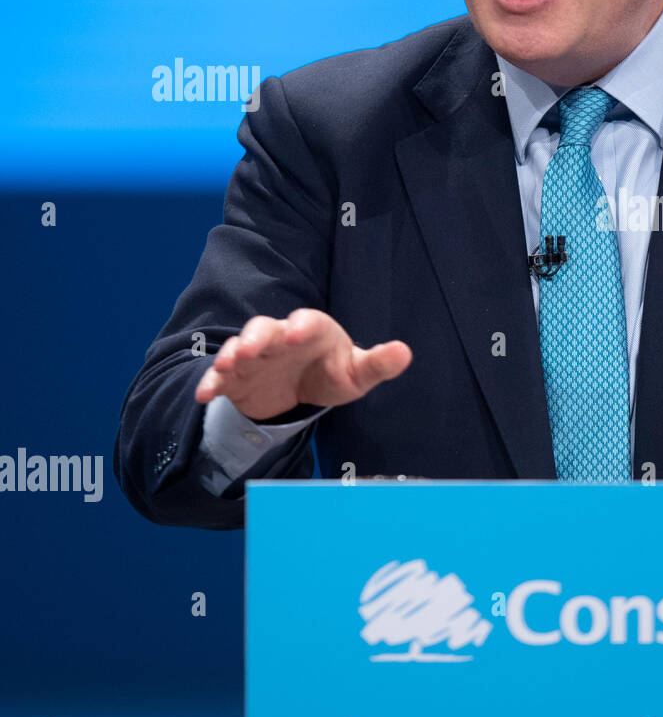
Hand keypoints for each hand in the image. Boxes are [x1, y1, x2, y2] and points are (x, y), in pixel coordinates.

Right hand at [194, 309, 411, 421]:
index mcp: (312, 330)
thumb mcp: (357, 373)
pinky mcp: (236, 378)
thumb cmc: (333, 372)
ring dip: (230, 354)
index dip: (301, 325)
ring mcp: (255, 356)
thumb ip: (378, 364)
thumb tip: (404, 352)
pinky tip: (205, 395)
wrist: (302, 389)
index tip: (297, 332)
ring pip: (238, 347)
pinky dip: (210, 384)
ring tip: (226, 365)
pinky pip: (219, 378)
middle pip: (265, 328)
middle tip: (250, 347)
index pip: (307, 321)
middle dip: (257, 336)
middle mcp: (279, 337)